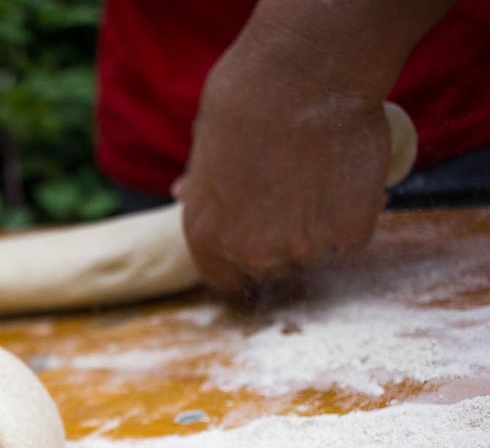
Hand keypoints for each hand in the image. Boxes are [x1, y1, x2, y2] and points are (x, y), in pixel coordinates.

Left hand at [177, 43, 390, 298]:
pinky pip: (354, 234)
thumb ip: (202, 182)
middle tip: (296, 195)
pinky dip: (355, 211)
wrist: (305, 77)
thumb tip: (184, 192)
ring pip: (316, 250)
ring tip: (320, 173)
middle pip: (273, 266)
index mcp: (206, 233)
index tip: (258, 247)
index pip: (223, 279)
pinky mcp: (350, 234)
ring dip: (320, 225)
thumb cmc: (247, 97)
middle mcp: (250, 251)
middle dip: (283, 239)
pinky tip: (347, 173)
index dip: (241, 265)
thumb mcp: (204, 143)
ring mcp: (303, 247)